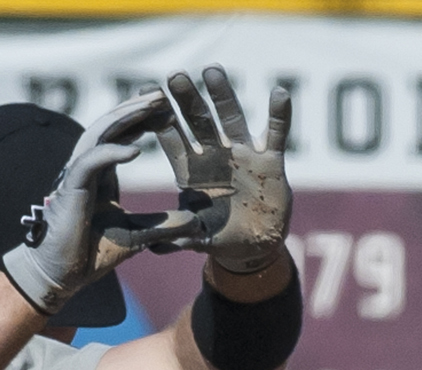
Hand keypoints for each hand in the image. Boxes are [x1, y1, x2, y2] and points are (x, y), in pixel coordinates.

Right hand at [3, 92, 199, 315]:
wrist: (62, 275)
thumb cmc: (91, 253)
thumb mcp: (137, 236)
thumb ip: (163, 225)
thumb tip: (195, 221)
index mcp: (101, 174)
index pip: (122, 135)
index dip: (144, 121)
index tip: (171, 114)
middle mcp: (87, 168)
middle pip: (111, 125)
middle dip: (138, 108)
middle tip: (166, 95)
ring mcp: (76, 175)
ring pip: (99, 132)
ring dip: (126, 116)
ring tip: (154, 105)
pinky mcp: (70, 189)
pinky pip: (90, 162)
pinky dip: (112, 153)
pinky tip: (137, 149)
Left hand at [155, 66, 292, 273]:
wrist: (251, 246)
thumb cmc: (217, 235)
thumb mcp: (196, 237)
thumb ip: (178, 237)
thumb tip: (154, 245)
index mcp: (191, 171)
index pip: (172, 139)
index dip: (158, 120)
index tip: (142, 95)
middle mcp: (215, 156)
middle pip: (199, 122)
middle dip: (186, 100)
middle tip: (174, 77)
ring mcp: (243, 155)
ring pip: (232, 120)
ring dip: (223, 96)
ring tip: (212, 72)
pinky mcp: (271, 162)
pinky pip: (276, 135)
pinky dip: (279, 115)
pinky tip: (279, 93)